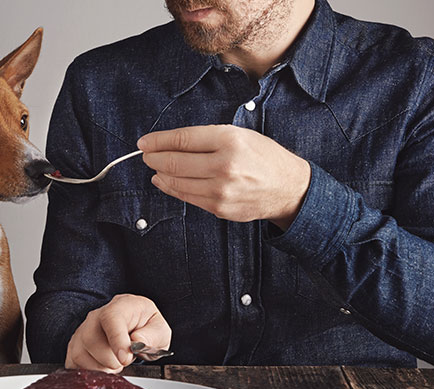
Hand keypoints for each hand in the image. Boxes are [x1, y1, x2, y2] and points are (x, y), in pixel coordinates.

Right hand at [66, 294, 171, 372]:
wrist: (134, 328)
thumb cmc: (146, 327)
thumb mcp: (160, 330)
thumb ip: (153, 335)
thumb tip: (138, 341)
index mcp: (121, 306)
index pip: (111, 318)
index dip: (116, 340)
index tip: (125, 358)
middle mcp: (96, 316)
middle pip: (91, 339)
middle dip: (111, 360)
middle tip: (124, 362)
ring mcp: (82, 331)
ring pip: (80, 354)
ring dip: (101, 368)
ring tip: (114, 364)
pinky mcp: (74, 346)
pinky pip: (73, 363)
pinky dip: (89, 371)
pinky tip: (103, 368)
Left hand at [138, 125, 311, 229]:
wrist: (288, 188)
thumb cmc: (264, 157)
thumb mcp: (240, 135)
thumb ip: (207, 138)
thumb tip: (172, 142)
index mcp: (229, 140)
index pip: (183, 139)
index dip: (158, 141)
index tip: (144, 142)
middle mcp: (224, 165)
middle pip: (174, 162)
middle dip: (154, 158)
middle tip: (146, 155)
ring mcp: (220, 190)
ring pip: (176, 182)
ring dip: (160, 174)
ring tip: (154, 168)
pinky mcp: (219, 207)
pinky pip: (186, 197)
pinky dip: (171, 188)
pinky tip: (165, 182)